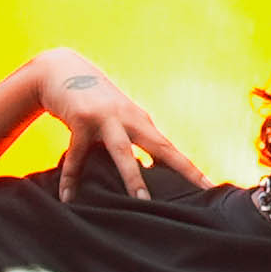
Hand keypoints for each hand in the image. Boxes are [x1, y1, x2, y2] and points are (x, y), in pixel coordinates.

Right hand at [30, 49, 202, 199]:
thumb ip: (132, 142)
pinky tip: (68, 197)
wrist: (61, 69)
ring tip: (142, 202)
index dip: (191, 169)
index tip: (210, 187)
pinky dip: (71, 177)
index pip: (170, 149)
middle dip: (181, 168)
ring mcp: (105, 117)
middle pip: (160, 146)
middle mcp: (129, 118)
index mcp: (140, 121)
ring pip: (122, 151)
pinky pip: (77, 154)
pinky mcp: (81, 119)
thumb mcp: (117, 120)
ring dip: (133, 176)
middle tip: (199, 190)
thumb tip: (149, 169)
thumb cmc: (92, 101)